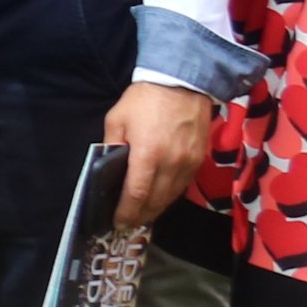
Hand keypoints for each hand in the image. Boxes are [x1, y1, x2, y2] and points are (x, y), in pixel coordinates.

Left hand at [106, 81, 214, 230]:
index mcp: (148, 155)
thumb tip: (107, 166)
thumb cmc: (144, 100)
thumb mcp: (117, 119)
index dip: (127, 211)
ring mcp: (188, 164)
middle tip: (127, 223)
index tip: (117, 221)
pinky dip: (170, 195)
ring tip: (142, 215)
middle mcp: (171, 165)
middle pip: (156, 201)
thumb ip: (111, 145)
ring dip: (156, 209)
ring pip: (171, 196)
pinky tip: (159, 198)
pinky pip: (183, 185)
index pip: (137, 194)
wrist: (182, 83)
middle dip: (141, 215)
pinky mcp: (199, 160)